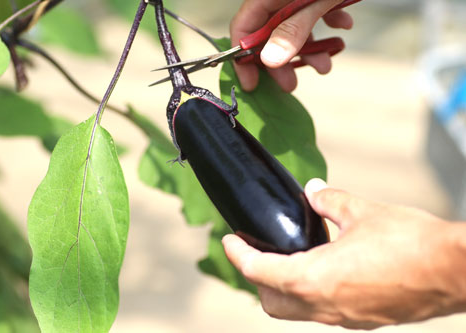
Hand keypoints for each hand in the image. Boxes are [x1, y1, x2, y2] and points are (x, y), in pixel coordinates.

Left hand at [223, 179, 465, 328]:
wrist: (456, 271)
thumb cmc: (411, 243)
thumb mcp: (361, 212)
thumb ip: (329, 201)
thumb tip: (313, 190)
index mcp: (314, 279)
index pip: (258, 271)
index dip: (238, 255)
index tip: (228, 242)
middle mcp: (324, 307)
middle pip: (271, 302)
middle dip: (256, 278)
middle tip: (256, 250)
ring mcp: (344, 318)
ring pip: (296, 311)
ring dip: (282, 287)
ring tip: (286, 257)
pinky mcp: (363, 320)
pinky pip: (323, 312)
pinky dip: (310, 293)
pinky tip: (322, 269)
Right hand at [231, 0, 353, 91]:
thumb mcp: (315, 1)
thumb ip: (293, 29)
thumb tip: (270, 60)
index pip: (244, 28)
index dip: (244, 58)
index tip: (252, 84)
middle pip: (269, 33)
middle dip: (282, 61)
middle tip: (291, 84)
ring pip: (295, 27)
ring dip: (309, 49)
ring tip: (325, 66)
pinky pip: (315, 12)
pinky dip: (327, 23)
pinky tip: (343, 27)